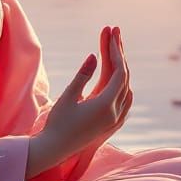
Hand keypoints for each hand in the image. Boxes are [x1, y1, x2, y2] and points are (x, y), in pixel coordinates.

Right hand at [41, 26, 133, 158]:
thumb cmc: (57, 123)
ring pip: (125, 87)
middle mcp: (115, 113)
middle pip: (123, 76)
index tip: (109, 34)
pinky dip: (122, 84)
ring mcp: (116, 120)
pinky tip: (118, 76)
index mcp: (106, 105)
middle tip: (113, 31)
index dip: (115, 51)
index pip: (118, 72)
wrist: (55, 150)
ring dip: (120, 66)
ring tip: (113, 47)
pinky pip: (124, 100)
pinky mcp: (112, 124)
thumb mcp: (68, 96)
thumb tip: (94, 55)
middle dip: (118, 52)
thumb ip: (82, 75)